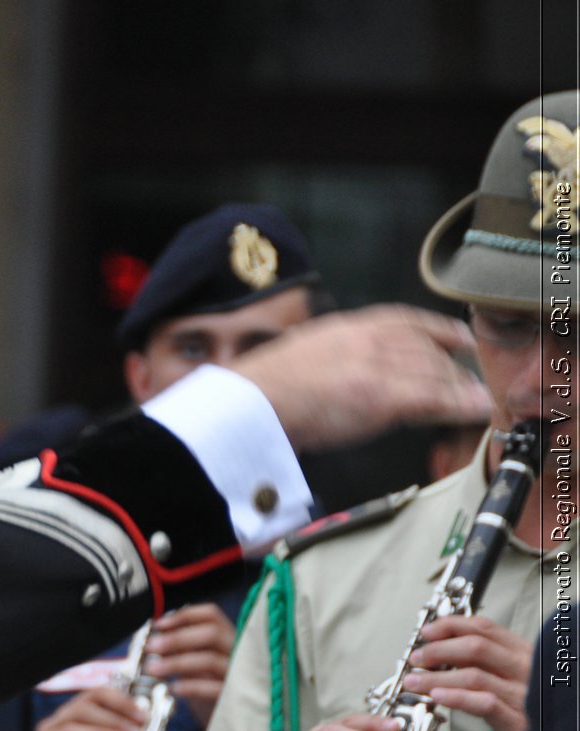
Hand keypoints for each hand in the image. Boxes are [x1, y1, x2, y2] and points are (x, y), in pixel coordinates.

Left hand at [145, 604, 234, 727]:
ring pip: (209, 660)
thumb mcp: (193, 662)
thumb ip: (179, 648)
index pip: (210, 615)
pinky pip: (213, 688)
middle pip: (211, 633)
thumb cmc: (207, 686)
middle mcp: (237, 651)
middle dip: (177, 638)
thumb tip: (153, 638)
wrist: (225, 721)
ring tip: (153, 669)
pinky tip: (173, 689)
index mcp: (226, 637)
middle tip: (151, 647)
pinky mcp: (235, 697)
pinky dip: (190, 686)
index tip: (158, 624)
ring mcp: (239, 674)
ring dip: (176, 662)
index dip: (184, 615)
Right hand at [231, 305, 489, 451]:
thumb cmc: (265, 391)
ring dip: (461, 387)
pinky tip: (475, 411)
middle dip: (452, 366)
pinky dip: (461, 405)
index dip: (438, 328)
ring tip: (478, 400)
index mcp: (346, 328)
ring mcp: (376, 367)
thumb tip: (348, 373)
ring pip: (434, 372)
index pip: (404, 320)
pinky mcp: (382, 396)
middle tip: (469, 382)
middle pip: (426, 349)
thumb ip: (334, 356)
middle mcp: (367, 340)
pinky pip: (435, 399)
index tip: (458, 338)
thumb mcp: (304, 355)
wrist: (252, 404)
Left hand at [404, 616, 533, 730]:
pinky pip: (483, 703)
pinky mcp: (519, 722)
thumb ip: (479, 661)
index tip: (426, 633)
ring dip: (436, 677)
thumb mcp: (504, 679)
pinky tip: (436, 697)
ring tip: (413, 682)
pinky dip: (455, 697)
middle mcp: (527, 670)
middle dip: (438, 650)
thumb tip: (436, 649)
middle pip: (476, 647)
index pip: (485, 628)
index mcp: (523, 654)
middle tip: (416, 659)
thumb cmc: (520, 713)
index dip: (450, 626)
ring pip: (474, 675)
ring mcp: (525, 696)